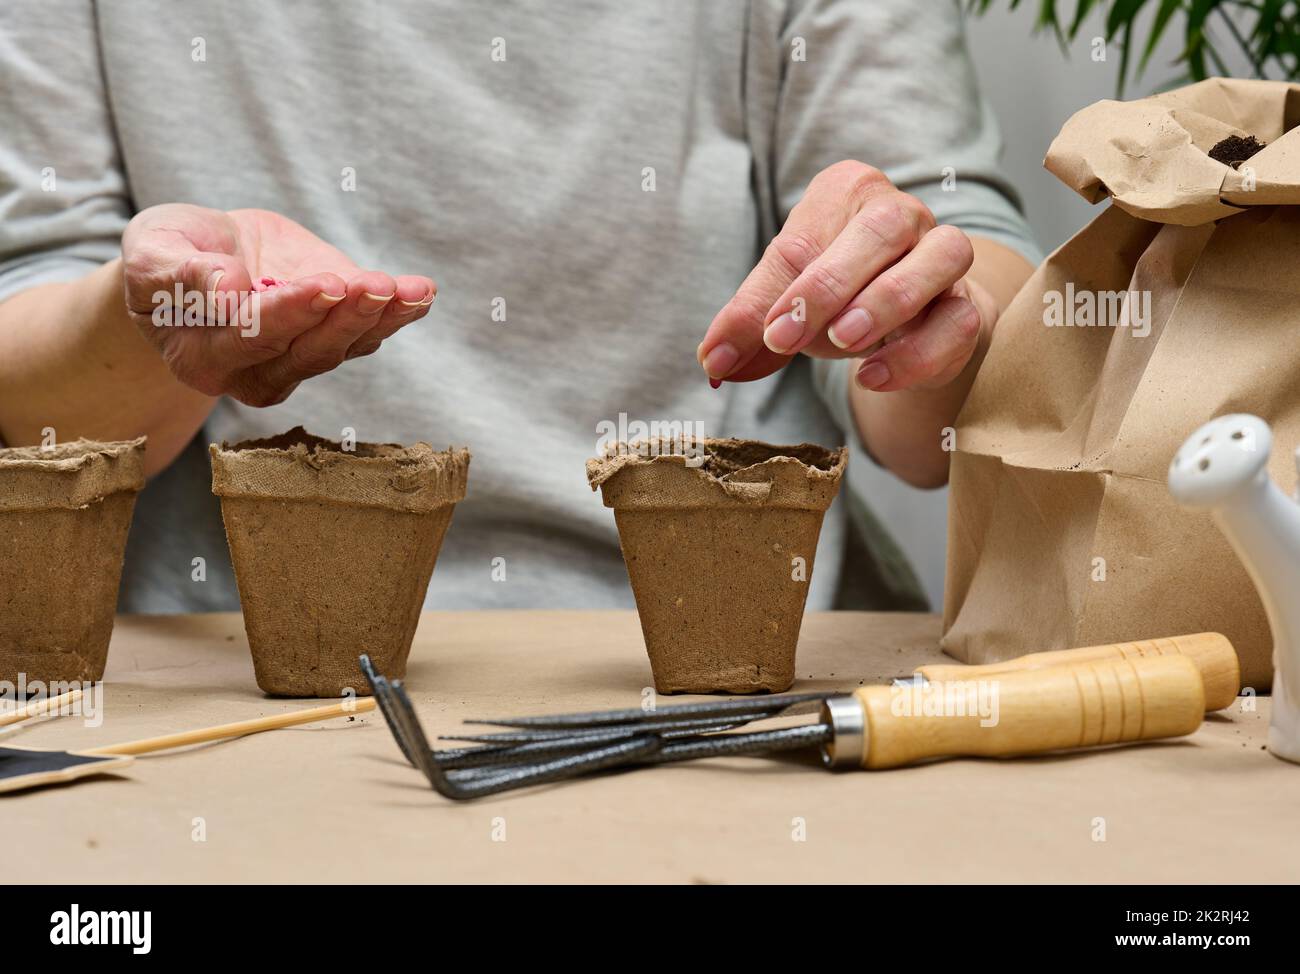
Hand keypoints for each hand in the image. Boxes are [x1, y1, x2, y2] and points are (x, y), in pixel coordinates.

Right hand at [122, 204, 435, 405]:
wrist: (201, 255)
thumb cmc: (167, 255)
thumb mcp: (152, 251)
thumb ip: (180, 273)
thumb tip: (228, 290)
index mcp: (203, 356)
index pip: (251, 337)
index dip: (290, 313)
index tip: (326, 285)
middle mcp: (254, 372)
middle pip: (306, 352)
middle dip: (345, 318)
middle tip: (376, 286)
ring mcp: (298, 361)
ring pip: (343, 348)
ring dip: (380, 318)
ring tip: (410, 290)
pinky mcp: (331, 339)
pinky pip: (367, 333)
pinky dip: (398, 313)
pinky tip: (422, 293)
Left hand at [697, 161, 995, 391]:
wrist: (905, 322)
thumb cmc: (839, 296)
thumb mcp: (786, 305)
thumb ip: (749, 326)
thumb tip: (712, 360)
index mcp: (846, 193)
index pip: (802, 240)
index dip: (771, 294)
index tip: (746, 342)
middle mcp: (902, 212)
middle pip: (879, 230)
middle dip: (828, 286)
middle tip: (785, 338)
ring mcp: (944, 253)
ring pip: (940, 256)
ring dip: (887, 301)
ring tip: (843, 343)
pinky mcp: (968, 304)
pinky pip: (959, 320)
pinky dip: (916, 352)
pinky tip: (871, 376)